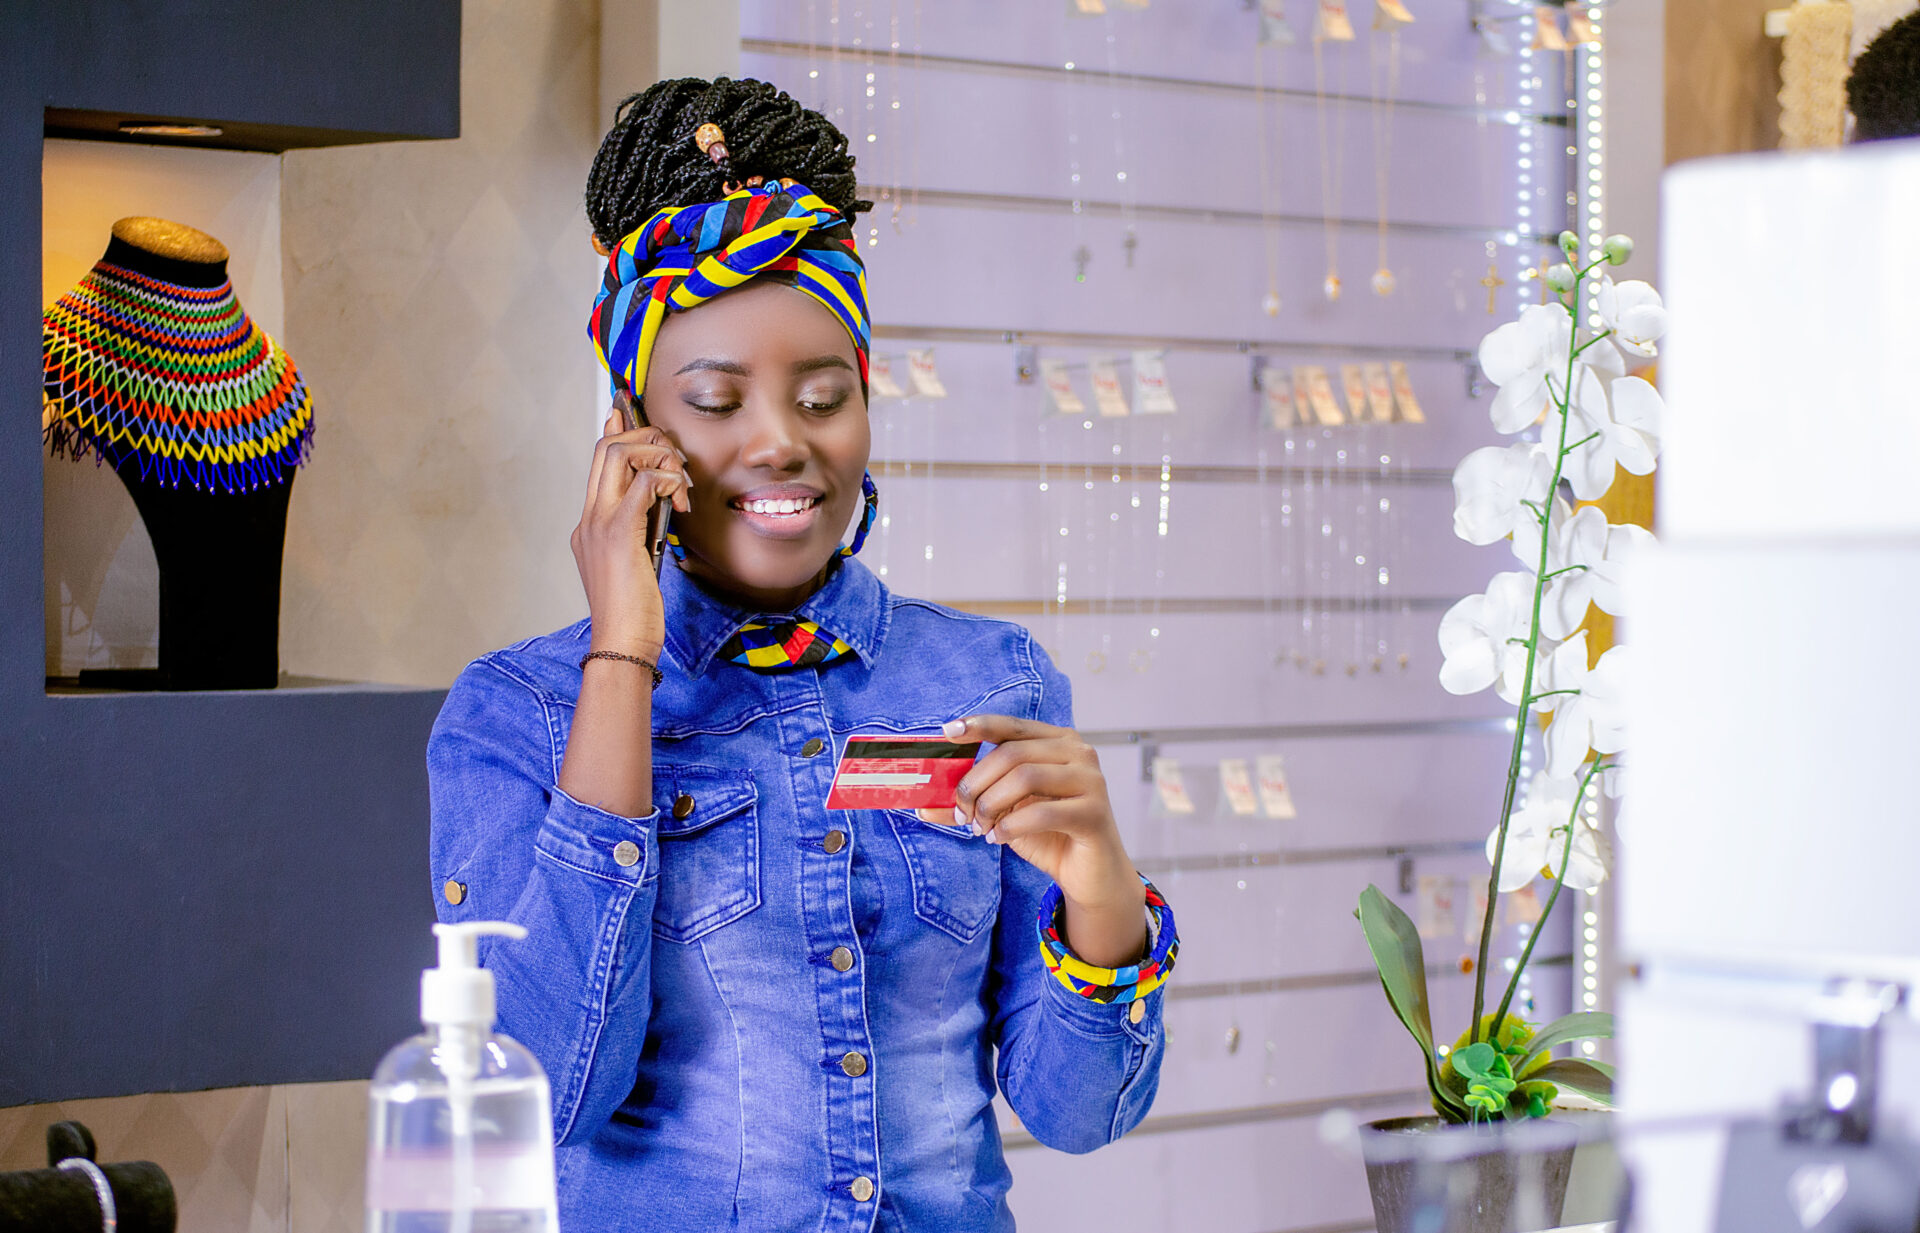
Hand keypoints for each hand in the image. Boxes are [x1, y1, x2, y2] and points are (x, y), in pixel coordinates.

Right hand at [570, 410, 690, 659]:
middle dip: (646, 437)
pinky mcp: (620, 532)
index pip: (599, 461)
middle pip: (607, 446)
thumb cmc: (634, 612)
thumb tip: (661, 506)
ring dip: (660, 456)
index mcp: (590, 523)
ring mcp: (600, 522)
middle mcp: (589, 516)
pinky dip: (668, 480)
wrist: (622, 643)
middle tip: (675, 459)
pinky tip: (682, 501)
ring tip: (681, 486)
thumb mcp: (637, 562)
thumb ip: (641, 531)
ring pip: (621, 453)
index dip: (615, 429)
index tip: (626, 409)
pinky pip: (645, 482)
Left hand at [920, 713, 1146, 966]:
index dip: (979, 726)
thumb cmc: (1048, 835)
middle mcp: (1078, 753)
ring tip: (980, 827)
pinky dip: (1010, 827)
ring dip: (991, 805)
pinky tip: (998, 838)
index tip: (947, 732)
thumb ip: (972, 803)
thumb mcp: (1005, 813)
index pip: (1013, 726)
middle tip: (960, 811)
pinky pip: (1041, 813)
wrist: (1089, 874)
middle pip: (1012, 754)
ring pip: (1025, 777)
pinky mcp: (1093, 813)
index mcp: (1058, 742)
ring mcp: (1090, 781)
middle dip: (976, 782)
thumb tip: (922, 806)